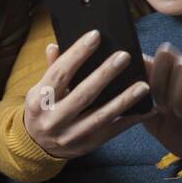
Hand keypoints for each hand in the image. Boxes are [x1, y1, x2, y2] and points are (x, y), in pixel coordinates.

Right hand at [23, 30, 151, 159]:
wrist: (37, 146)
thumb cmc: (43, 109)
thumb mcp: (40, 89)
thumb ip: (51, 69)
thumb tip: (55, 45)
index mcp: (38, 100)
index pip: (59, 73)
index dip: (77, 53)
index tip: (95, 35)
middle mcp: (52, 119)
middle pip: (82, 94)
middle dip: (104, 74)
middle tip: (124, 57)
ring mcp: (69, 136)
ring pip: (100, 116)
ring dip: (124, 100)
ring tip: (143, 86)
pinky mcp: (85, 146)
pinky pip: (111, 133)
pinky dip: (129, 121)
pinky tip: (145, 110)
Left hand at [141, 43, 181, 170]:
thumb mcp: (156, 124)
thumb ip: (142, 107)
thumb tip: (122, 95)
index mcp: (170, 81)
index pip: (154, 57)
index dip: (142, 62)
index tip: (132, 76)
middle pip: (167, 53)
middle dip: (156, 76)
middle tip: (157, 102)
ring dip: (172, 91)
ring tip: (173, 112)